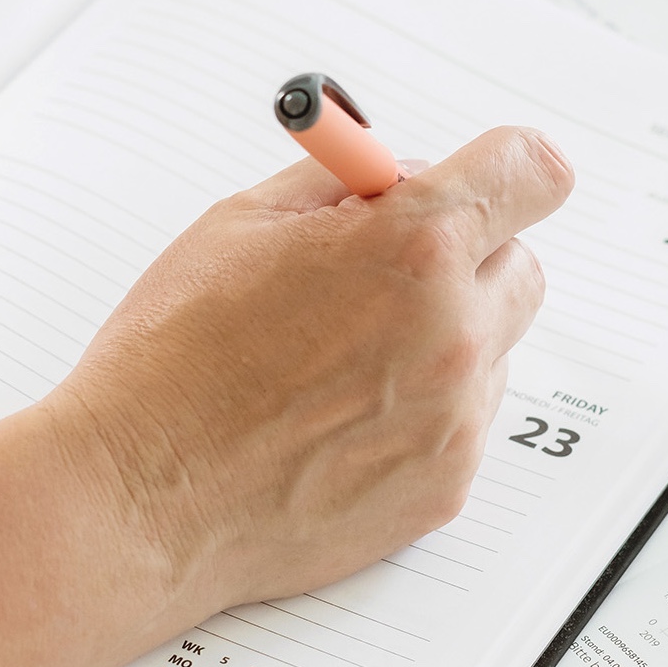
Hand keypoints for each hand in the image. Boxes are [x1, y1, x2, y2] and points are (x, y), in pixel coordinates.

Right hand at [50, 126, 573, 620]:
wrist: (137, 497)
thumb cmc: (168, 361)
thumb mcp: (237, 226)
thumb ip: (337, 185)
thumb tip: (395, 178)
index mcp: (410, 247)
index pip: (531, 173)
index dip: (504, 169)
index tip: (486, 180)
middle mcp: (451, 331)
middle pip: (521, 262)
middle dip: (464, 256)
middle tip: (381, 277)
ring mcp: (455, 418)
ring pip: (491, 349)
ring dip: (439, 339)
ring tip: (333, 366)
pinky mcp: (444, 488)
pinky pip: (463, 425)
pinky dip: (417, 414)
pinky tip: (333, 423)